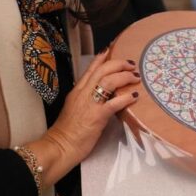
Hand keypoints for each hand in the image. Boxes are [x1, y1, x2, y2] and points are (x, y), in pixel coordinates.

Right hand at [29, 52, 139, 186]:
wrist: (60, 146)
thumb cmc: (68, 131)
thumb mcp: (74, 108)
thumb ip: (86, 98)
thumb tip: (101, 94)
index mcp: (77, 91)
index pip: (90, 69)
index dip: (101, 58)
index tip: (111, 49)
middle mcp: (83, 93)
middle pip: (102, 70)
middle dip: (119, 64)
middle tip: (131, 64)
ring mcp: (90, 104)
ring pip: (109, 81)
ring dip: (125, 77)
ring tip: (135, 78)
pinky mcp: (97, 116)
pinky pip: (115, 103)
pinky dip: (126, 97)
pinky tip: (135, 96)